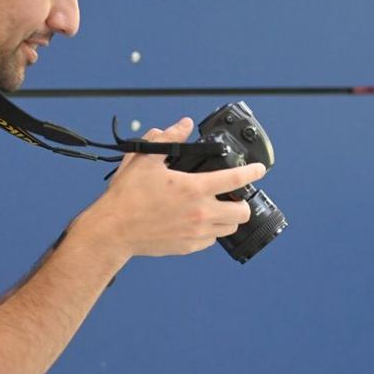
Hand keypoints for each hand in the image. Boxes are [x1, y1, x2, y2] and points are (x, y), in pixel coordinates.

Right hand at [83, 117, 266, 260]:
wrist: (113, 231)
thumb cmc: (126, 197)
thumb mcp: (145, 159)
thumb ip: (168, 139)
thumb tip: (183, 125)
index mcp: (194, 188)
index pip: (236, 179)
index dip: (253, 172)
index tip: (260, 169)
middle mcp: (200, 212)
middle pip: (242, 211)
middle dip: (243, 201)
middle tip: (235, 195)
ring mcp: (196, 233)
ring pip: (230, 227)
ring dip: (229, 217)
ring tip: (219, 207)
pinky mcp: (188, 247)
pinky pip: (211, 240)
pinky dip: (212, 231)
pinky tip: (200, 221)